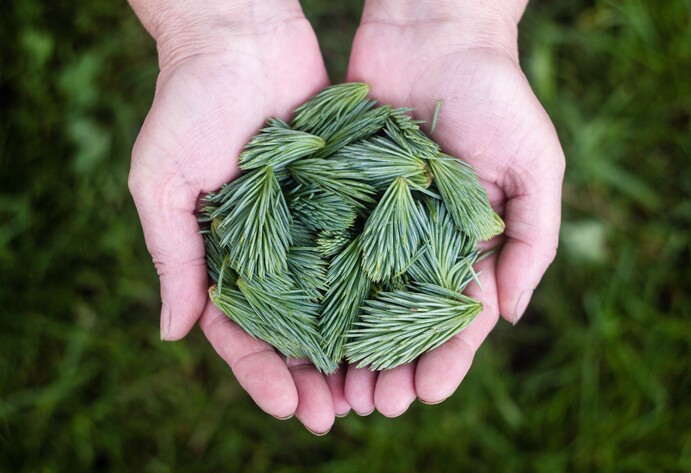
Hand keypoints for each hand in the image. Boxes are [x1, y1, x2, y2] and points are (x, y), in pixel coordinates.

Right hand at [127, 0, 347, 433]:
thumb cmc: (188, 105)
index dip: (261, 374)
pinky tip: (402, 321)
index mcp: (222, 255)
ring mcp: (311, 224)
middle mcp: (270, 248)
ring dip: (352, 346)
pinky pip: (365, 247)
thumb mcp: (162, 183)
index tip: (288, 408)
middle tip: (338, 416)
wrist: (240, 36)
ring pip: (335, 299)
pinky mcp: (347, 195)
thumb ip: (172, 257)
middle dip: (312, 375)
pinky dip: (379, 286)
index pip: (239, 331)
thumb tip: (171, 333)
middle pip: (293, 328)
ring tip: (375, 389)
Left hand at [344, 0, 564, 415]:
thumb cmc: (497, 95)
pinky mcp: (338, 194)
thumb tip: (511, 315)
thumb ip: (532, 239)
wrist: (434, 34)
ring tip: (335, 386)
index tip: (425, 395)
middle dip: (391, 364)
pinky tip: (303, 325)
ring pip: (359, 295)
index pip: (456, 316)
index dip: (445, 359)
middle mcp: (419, 239)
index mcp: (466, 242)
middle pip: (402, 318)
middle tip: (372, 406)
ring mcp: (376, 219)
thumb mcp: (535, 165)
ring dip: (349, 343)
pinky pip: (326, 248)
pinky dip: (316, 289)